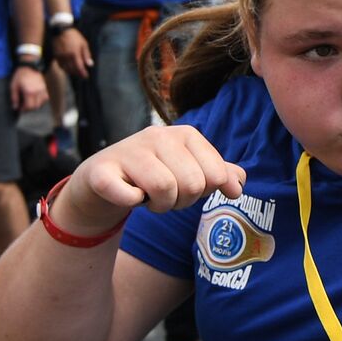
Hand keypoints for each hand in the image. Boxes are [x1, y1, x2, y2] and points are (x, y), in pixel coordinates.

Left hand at [10, 66, 48, 111]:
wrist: (30, 66)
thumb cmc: (20, 75)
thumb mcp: (14, 86)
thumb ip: (14, 98)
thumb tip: (15, 107)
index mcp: (29, 92)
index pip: (29, 106)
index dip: (24, 109)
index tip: (20, 108)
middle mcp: (38, 92)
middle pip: (36, 106)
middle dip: (29, 108)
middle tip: (24, 106)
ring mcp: (43, 90)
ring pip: (41, 103)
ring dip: (35, 105)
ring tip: (29, 102)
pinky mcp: (45, 88)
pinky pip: (45, 98)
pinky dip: (40, 101)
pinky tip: (35, 98)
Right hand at [53, 27, 93, 79]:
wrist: (61, 30)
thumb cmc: (74, 36)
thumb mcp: (84, 43)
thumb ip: (87, 54)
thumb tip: (90, 64)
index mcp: (75, 53)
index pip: (79, 67)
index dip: (83, 73)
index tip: (86, 76)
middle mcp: (67, 57)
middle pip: (72, 70)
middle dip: (78, 74)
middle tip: (82, 75)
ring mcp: (60, 57)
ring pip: (66, 69)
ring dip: (71, 72)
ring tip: (76, 72)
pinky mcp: (56, 56)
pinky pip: (60, 65)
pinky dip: (65, 69)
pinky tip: (69, 68)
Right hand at [57, 125, 246, 220]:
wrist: (102, 179)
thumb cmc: (154, 174)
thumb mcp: (190, 170)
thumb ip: (220, 174)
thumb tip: (239, 185)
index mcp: (186, 134)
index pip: (216, 175)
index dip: (204, 192)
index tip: (185, 189)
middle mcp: (159, 135)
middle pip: (192, 184)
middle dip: (181, 201)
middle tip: (165, 196)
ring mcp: (129, 150)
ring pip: (165, 190)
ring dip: (159, 206)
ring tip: (148, 197)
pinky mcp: (102, 170)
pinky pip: (129, 196)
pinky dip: (132, 203)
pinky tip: (128, 195)